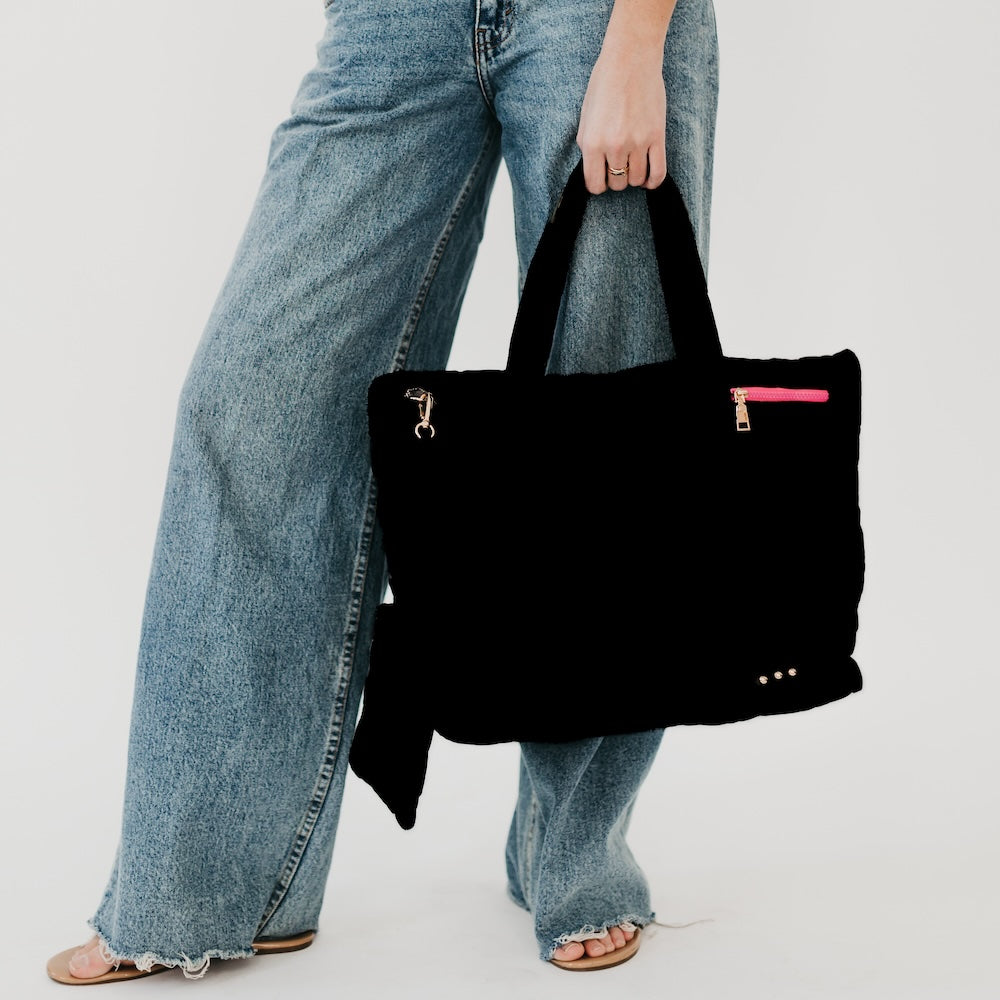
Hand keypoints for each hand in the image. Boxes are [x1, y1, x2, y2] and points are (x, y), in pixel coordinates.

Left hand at [576, 7, 672, 193]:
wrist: (631, 58)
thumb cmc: (605, 84)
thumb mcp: (585, 118)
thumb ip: (587, 146)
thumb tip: (593, 169)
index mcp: (593, 143)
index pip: (595, 185)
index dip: (597, 184)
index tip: (601, 177)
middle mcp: (615, 147)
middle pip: (617, 184)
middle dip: (615, 178)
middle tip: (617, 164)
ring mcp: (638, 143)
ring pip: (636, 180)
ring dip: (633, 176)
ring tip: (632, 164)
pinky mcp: (657, 137)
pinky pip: (658, 173)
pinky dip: (653, 181)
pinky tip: (648, 180)